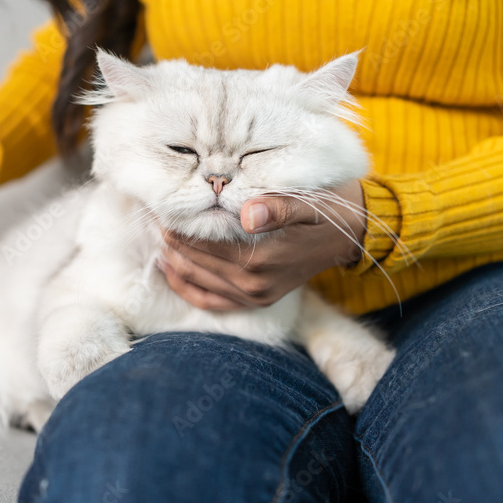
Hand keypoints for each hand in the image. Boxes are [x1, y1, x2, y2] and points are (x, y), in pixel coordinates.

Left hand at [159, 180, 366, 310]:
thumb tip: (246, 213)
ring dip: (172, 258)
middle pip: (194, 259)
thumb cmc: (327, 209)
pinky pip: (209, 300)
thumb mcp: (308, 202)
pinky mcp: (256, 300)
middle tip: (150, 215)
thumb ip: (277, 207)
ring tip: (155, 233)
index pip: (202, 240)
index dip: (178, 223)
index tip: (160, 204)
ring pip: (195, 279)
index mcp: (261, 258)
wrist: (352, 234)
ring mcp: (253, 295)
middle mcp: (253, 283)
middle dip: (170, 238)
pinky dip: (185, 285)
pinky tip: (169, 267)